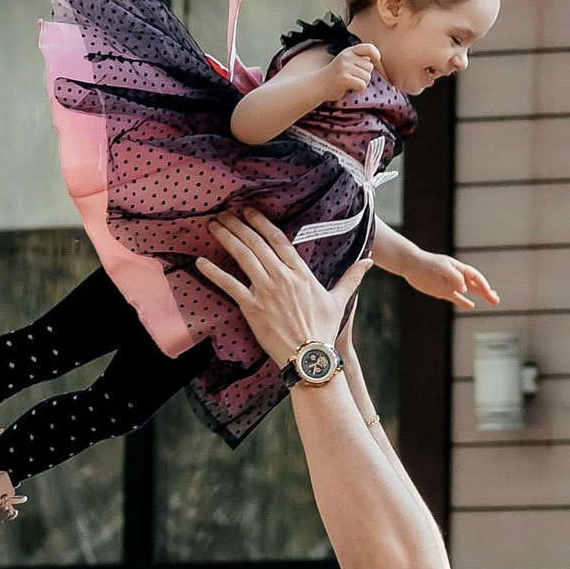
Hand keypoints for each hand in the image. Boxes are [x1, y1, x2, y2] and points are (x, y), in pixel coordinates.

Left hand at [197, 210, 365, 370]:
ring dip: (227, 238)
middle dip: (239, 225)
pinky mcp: (252, 308)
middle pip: (257, 243)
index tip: (249, 211)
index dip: (262, 223)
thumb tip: (368, 262)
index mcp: (302, 274)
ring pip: (243, 257)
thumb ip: (351, 277)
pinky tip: (201, 262)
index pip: (279, 240)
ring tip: (214, 226)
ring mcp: (266, 291)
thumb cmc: (323, 331)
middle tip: (225, 213)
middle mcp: (283, 278)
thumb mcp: (339, 301)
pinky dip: (214, 272)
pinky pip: (229, 285)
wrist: (309, 358)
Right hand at [330, 47, 377, 99]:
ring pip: (367, 77)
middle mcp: (347, 57)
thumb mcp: (347, 61)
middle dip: (365, 75)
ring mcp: (345, 67)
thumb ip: (359, 58)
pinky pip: (362, 85)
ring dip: (362, 83)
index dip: (376, 55)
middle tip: (354, 77)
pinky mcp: (344, 78)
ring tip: (351, 82)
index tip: (375, 62)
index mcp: (349, 51)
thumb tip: (374, 59)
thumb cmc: (336, 74)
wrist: (319, 84)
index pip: (369, 48)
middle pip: (370, 67)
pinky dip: (359, 89)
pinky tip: (350, 87)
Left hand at [417, 251, 501, 311]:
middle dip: (487, 292)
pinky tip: (472, 305)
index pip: (475, 276)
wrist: (411, 264)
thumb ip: (455, 277)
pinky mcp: (443, 291)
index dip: (483, 284)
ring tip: (492, 300)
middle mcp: (457, 277)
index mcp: (458, 268)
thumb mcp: (442, 267)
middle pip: (476, 285)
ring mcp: (451, 284)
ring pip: (469, 291)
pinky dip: (464, 302)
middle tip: (496, 300)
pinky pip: (456, 298)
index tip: (488, 292)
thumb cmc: (427, 263)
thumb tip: (465, 289)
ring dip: (480, 296)